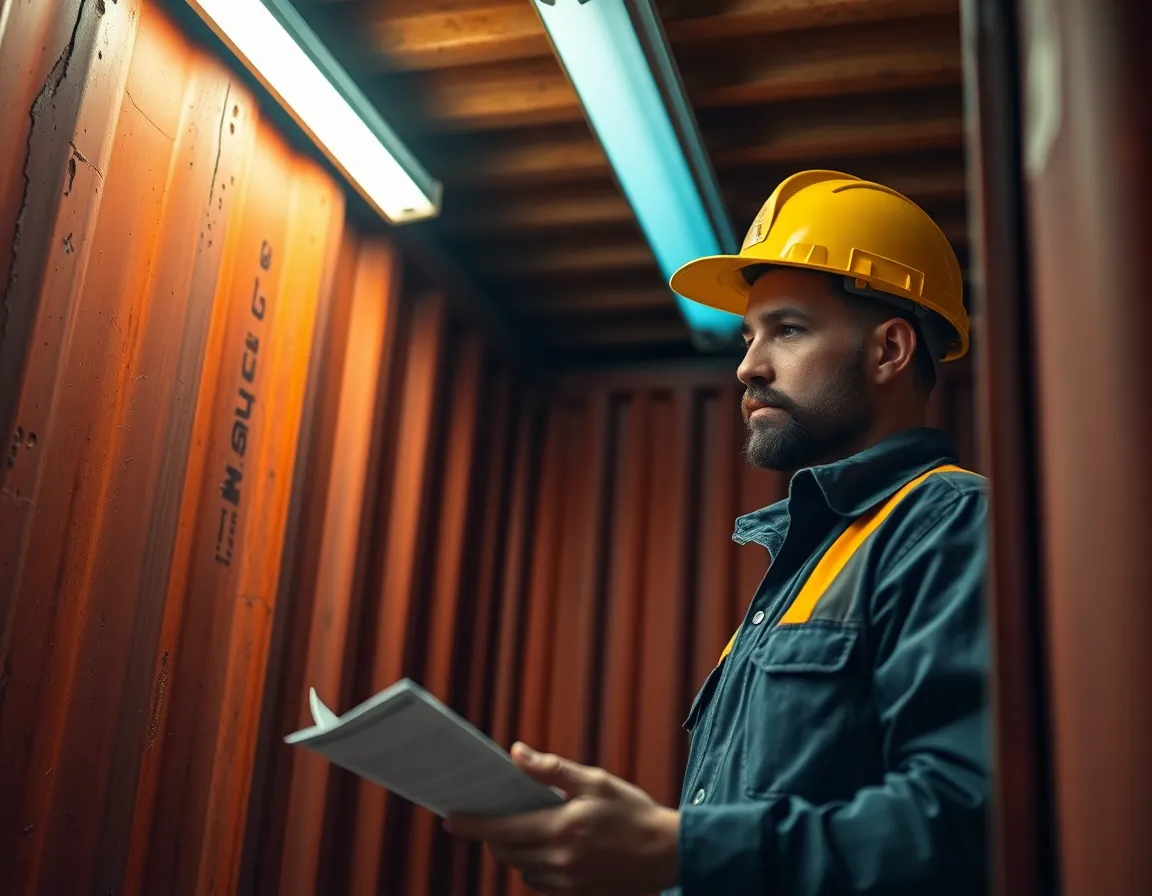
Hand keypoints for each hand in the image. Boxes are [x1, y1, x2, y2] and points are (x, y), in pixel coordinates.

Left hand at [443, 742, 679, 894]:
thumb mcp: (594, 780)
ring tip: (526, 830)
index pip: (502, 829)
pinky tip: (547, 849)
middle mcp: (560, 860)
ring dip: (515, 852)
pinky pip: (541, 883)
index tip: (449, 819)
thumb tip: (515, 753)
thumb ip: (551, 769)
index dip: (472, 825)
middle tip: (492, 818)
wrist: (667, 852)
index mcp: (562, 827)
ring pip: (522, 869)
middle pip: (506, 853)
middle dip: (492, 837)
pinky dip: (535, 867)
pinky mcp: (577, 895)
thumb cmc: (631, 810)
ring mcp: (569, 883)